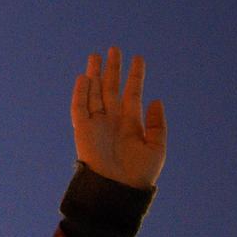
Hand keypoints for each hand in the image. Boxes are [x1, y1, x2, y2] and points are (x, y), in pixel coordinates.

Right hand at [72, 48, 165, 188]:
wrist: (118, 188)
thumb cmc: (140, 172)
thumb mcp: (156, 146)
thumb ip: (157, 124)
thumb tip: (156, 99)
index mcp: (131, 121)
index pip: (132, 92)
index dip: (135, 75)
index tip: (138, 58)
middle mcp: (113, 118)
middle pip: (111, 87)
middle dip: (113, 69)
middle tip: (115, 49)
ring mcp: (97, 122)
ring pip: (94, 92)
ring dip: (95, 75)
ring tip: (96, 56)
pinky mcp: (82, 129)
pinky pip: (79, 107)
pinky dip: (81, 92)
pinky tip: (85, 77)